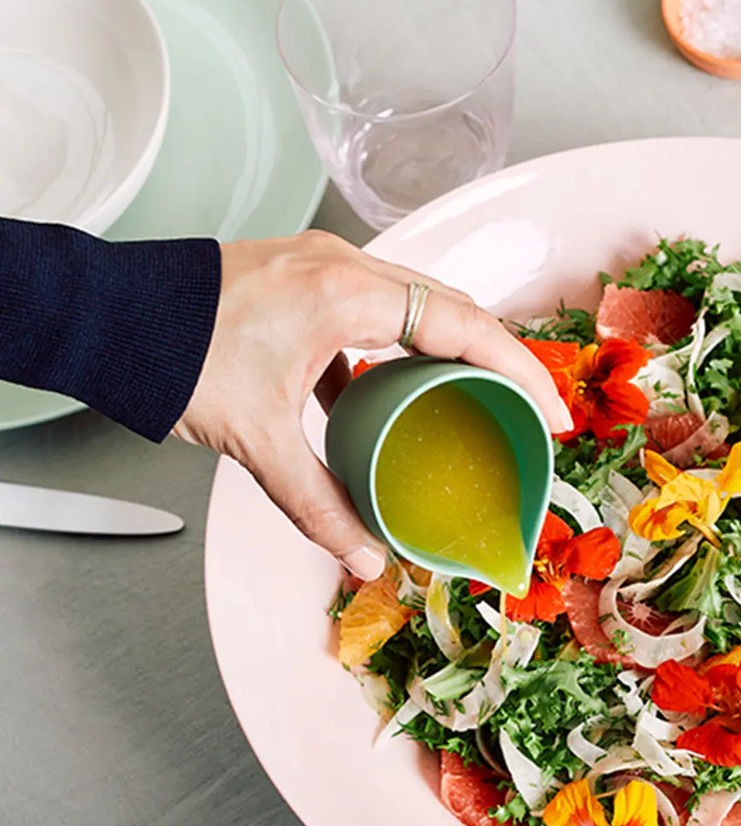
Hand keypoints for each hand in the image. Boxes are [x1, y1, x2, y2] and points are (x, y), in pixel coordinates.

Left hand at [174, 231, 572, 579]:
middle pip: (449, 307)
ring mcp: (321, 269)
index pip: (460, 323)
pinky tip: (388, 395)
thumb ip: (316, 502)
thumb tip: (365, 558)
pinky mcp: (301, 284)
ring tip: (477, 400)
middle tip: (532, 409)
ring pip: (414, 304)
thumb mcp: (256, 438)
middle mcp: (342, 267)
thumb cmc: (173, 354)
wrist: (105, 316)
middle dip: (498, 359)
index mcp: (344, 293)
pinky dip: (395, 351)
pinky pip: (371, 312)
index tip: (551, 408)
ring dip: (449, 350)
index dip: (518, 369)